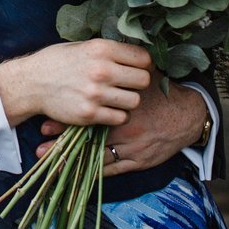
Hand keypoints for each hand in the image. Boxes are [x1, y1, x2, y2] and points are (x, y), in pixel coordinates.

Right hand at [0, 39, 150, 127]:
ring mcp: (95, 93)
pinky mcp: (89, 113)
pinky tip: (107, 108)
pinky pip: (120, 117)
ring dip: (128, 100)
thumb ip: (109, 50)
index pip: (143, 58)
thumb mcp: (83, 46)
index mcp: (101, 48)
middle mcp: (101, 70)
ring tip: (116, 96)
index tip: (137, 68)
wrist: (32, 83)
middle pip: (143, 80)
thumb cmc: (58, 62)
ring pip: (134, 101)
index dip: (144, 64)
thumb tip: (138, 54)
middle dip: (138, 82)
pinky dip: (117, 114)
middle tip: (128, 84)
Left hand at [37, 77, 207, 176]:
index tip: (45, 122)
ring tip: (48, 161)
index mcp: (122, 107)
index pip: (87, 114)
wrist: (189, 115)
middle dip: (62, 143)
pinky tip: (75, 173)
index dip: (65, 119)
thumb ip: (120, 70)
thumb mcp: (141, 76)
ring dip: (71, 161)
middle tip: (39, 145)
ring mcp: (131, 149)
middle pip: (87, 139)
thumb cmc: (162, 93)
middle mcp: (125, 130)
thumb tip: (96, 55)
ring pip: (96, 158)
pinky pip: (111, 170)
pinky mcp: (137, 162)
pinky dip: (92, 172)